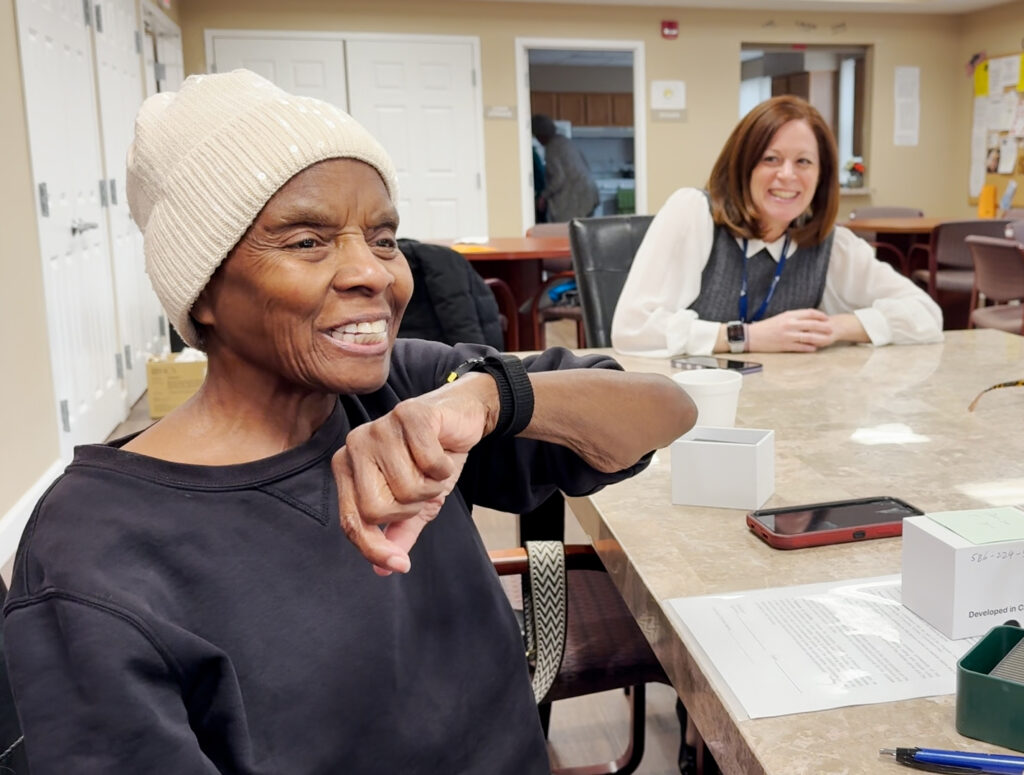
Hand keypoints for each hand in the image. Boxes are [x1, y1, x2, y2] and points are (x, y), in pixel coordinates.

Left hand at [332, 375, 496, 574]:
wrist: (461, 417)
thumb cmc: (432, 457)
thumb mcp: (415, 502)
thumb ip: (397, 532)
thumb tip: (383, 569)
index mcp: (347, 467)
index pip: (351, 520)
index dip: (374, 548)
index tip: (401, 565)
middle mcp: (355, 446)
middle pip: (377, 509)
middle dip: (411, 507)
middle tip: (422, 486)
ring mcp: (379, 427)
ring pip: (407, 488)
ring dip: (432, 485)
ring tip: (433, 466)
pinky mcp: (409, 414)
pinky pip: (429, 463)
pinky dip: (445, 466)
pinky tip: (443, 451)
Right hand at [747, 309, 834, 351]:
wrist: (751, 336)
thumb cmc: (765, 327)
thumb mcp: (780, 317)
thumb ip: (793, 317)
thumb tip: (806, 318)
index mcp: (788, 315)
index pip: (809, 313)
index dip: (820, 316)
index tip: (826, 318)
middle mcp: (790, 324)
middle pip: (812, 324)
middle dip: (824, 327)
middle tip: (831, 329)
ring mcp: (788, 336)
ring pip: (809, 336)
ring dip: (820, 338)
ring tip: (826, 340)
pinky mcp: (785, 346)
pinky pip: (801, 347)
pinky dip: (809, 348)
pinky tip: (815, 348)